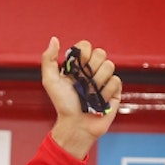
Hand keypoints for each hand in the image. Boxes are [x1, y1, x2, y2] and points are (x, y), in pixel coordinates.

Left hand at [41, 37, 122, 158]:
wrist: (76, 125)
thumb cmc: (63, 104)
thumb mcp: (50, 81)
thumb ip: (49, 59)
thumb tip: (54, 39)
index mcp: (77, 66)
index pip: (86, 46)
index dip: (83, 54)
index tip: (76, 67)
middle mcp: (92, 70)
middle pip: (100, 53)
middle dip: (90, 69)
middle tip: (82, 83)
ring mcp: (104, 79)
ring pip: (109, 66)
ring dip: (97, 82)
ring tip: (89, 94)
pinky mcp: (115, 90)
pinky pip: (116, 81)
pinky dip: (105, 92)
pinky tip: (98, 101)